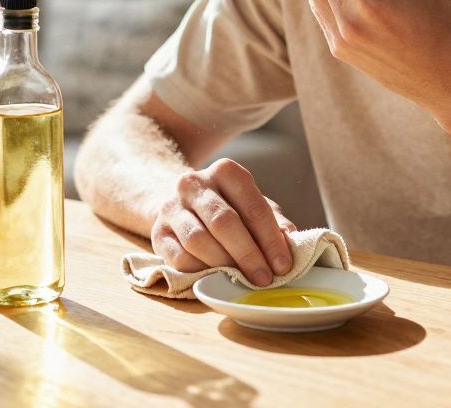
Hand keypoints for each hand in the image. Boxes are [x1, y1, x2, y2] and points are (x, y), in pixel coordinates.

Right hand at [150, 158, 296, 285]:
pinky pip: (179, 257)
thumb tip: (291, 240)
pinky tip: (215, 276)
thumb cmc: (226, 206)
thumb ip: (273, 221)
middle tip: (264, 278)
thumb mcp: (252, 205)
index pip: (253, 206)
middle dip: (248, 254)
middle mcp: (195, 183)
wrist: (180, 203)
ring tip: (241, 278)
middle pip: (224, 222)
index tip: (282, 265)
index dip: (270, 239)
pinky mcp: (158, 232)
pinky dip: (201, 271)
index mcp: (225, 171)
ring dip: (224, 264)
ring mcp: (172, 206)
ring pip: (199, 240)